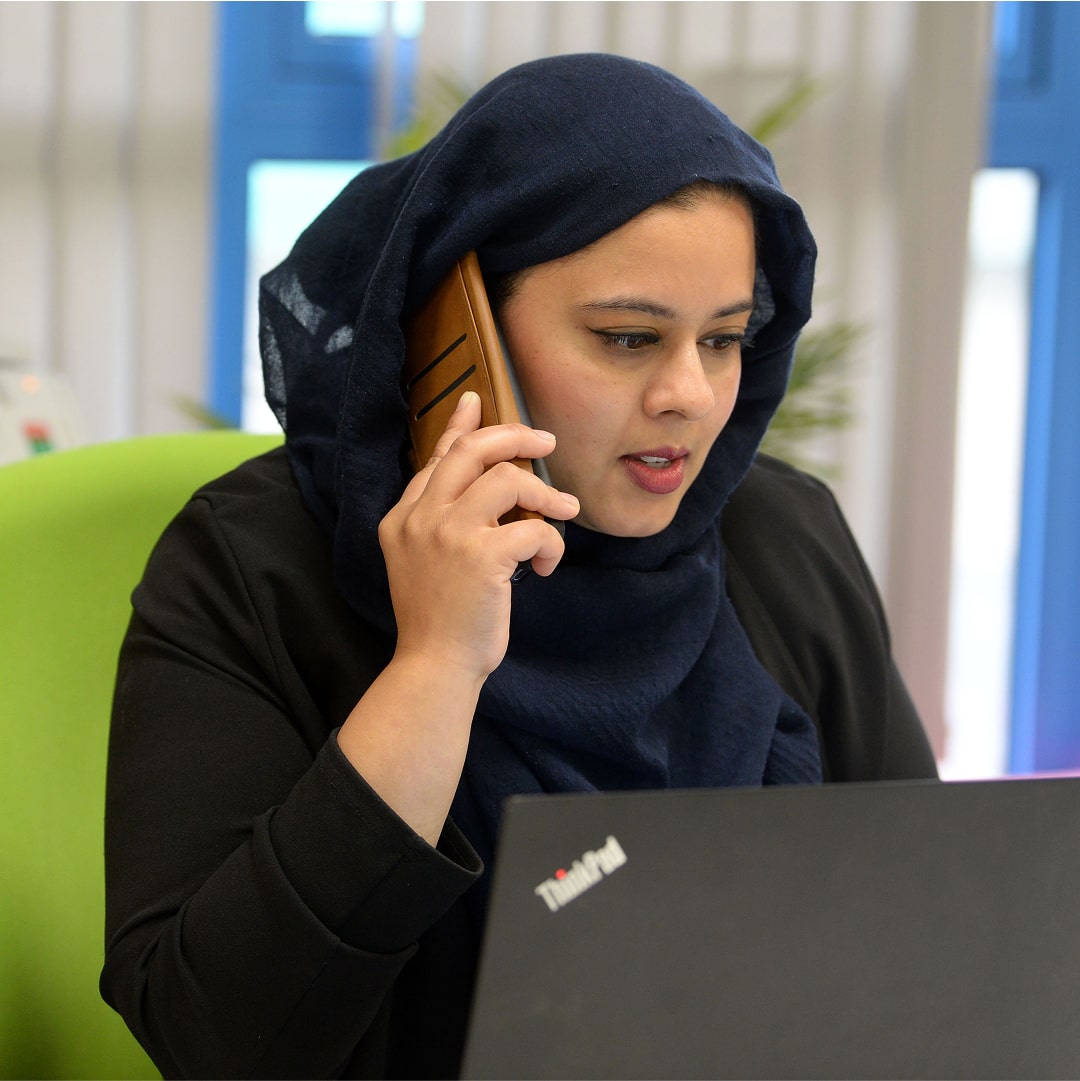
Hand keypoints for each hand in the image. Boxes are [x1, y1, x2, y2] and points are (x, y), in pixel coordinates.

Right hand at [379, 391, 578, 680]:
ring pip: (509, 479)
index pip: (438, 458)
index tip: (475, 402)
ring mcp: (448, 533)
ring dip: (545, 494)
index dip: (461, 427)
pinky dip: (551, 543)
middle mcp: (420, 517)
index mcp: (403, 516)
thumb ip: (441, 520)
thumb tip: (482, 484)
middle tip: (546, 442)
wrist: (434, 665)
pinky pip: (534, 527)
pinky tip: (545, 567)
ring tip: (564, 512)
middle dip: (515, 437)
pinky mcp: (482, 555)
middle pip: (472, 452)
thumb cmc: (439, 619)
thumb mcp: (424, 561)